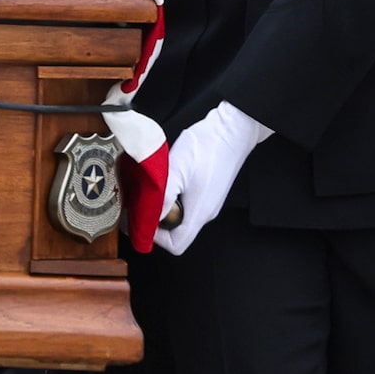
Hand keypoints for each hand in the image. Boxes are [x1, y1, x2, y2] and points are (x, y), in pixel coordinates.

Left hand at [154, 102, 269, 256]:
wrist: (232, 128)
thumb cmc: (208, 146)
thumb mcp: (176, 171)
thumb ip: (162, 198)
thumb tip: (150, 219)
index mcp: (199, 213)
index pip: (177, 245)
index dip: (156, 238)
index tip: (142, 221)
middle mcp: (206, 212)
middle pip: (178, 232)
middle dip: (157, 222)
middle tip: (143, 204)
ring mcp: (208, 201)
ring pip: (182, 217)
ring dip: (165, 207)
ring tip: (154, 190)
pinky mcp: (208, 191)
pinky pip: (187, 204)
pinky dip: (173, 197)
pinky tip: (168, 180)